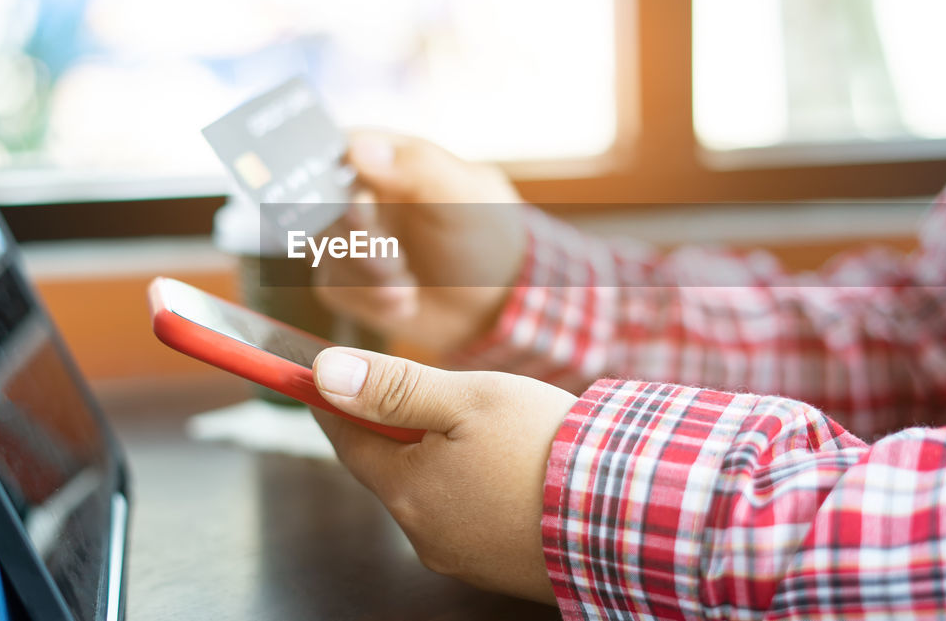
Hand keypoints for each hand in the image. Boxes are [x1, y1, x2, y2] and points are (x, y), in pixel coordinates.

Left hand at [310, 346, 576, 603]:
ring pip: (433, 493)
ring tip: (497, 431)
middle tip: (435, 393)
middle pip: (391, 468)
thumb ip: (393, 387)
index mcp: (407, 490)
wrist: (628, 514)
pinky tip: (515, 469)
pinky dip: (477, 488)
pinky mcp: (498, 570)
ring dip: (445, 459)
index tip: (317, 378)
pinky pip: (470, 517)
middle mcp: (424, 534)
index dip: (332, 404)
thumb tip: (325, 375)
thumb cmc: (545, 448)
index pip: (347, 440)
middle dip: (402, 428)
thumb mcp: (467, 399)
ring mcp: (462, 558)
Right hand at [313, 133, 525, 353]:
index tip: (362, 213)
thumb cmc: (486, 236)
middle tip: (396, 262)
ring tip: (410, 285)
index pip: (333, 155)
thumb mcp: (465, 195)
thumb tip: (358, 148)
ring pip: (324, 253)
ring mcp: (348, 239)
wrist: (496, 302)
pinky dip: (373, 301)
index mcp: (383, 158)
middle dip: (360, 243)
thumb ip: (417, 167)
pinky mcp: (347, 280)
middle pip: (321, 210)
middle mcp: (357, 195)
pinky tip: (407, 299)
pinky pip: (336, 289)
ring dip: (369, 277)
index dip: (336, 185)